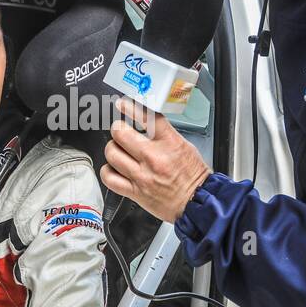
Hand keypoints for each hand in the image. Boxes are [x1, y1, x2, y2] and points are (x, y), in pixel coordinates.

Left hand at [101, 99, 211, 223]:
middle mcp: (153, 158)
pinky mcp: (135, 192)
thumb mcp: (185, 146)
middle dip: (118, 129)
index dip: (130, 107)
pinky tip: (114, 169)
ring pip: (111, 153)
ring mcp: (142, 176)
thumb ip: (164, 134)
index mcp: (169, 143)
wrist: (197, 202)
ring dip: (112, 149)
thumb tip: (146, 123)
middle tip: (120, 131)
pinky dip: (108, 171)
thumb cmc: (194, 176)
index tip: (122, 104)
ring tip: (118, 151)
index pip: (146, 117)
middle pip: (120, 133)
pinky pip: (109, 178)